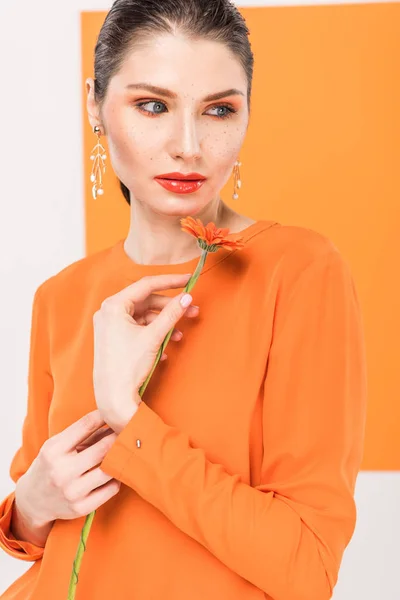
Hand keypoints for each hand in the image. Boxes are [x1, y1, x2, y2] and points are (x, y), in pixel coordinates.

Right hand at [15, 410, 120, 528]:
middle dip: (119, 437)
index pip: (86, 425)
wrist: (33, 500)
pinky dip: (116, 478)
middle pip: (103, 448)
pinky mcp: (80, 508)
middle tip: (130, 431)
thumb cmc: (50, 465)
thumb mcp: (58, 445)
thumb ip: (83, 433)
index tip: (117, 412)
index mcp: (53, 450)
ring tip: (125, 452)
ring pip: (109, 470)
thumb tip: (113, 417)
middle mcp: (61, 472)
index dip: (105, 416)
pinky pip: (111, 489)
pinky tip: (114, 472)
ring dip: (120, 459)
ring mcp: (71, 492)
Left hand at [92, 273, 198, 431]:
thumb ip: (172, 314)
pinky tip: (166, 347)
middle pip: (146, 301)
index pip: (146, 285)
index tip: (188, 280)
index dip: (170, 281)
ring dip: (164, 323)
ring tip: (180, 334)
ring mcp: (110, 325)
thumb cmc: (128, 367)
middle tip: (191, 310)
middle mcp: (108, 312)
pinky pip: (138, 328)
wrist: (114, 397)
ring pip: (144, 316)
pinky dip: (154, 333)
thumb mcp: (154, 336)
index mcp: (113, 306)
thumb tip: (187, 297)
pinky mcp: (114, 338)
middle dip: (170, 307)